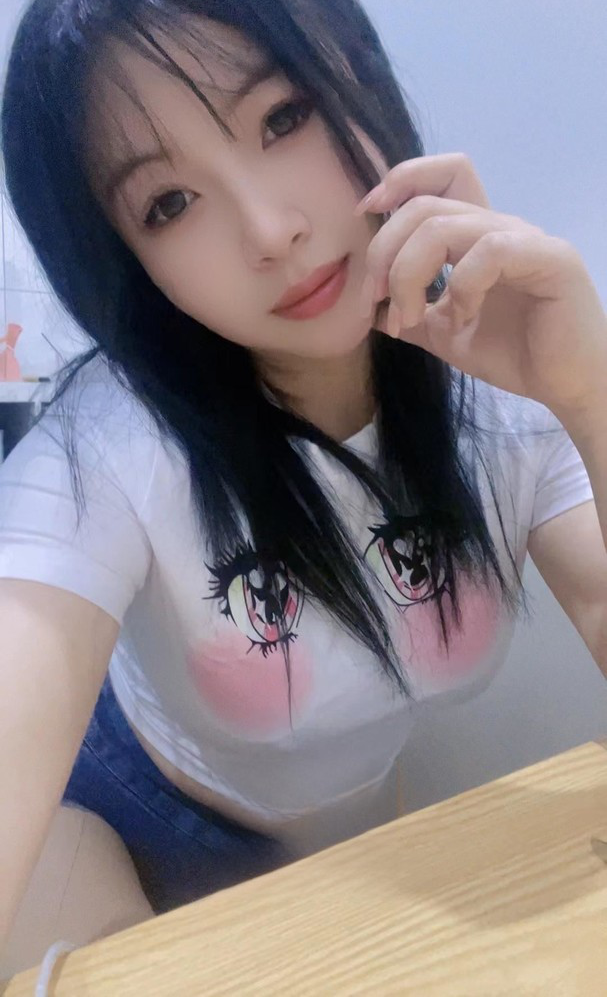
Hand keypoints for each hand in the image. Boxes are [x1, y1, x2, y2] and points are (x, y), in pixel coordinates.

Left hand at [357, 152, 606, 421]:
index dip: (400, 181)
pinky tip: (464, 318)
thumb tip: (368, 309)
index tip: (365, 214)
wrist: (567, 385)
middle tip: (375, 299)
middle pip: (425, 204)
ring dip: (409, 273)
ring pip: (446, 225)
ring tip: (407, 319)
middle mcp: (499, 227)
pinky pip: (489, 252)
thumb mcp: (447, 335)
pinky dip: (462, 286)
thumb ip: (412, 315)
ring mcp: (525, 240)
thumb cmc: (516, 354)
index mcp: (476, 236)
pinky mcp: (549, 260)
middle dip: (385, 250)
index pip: (442, 175)